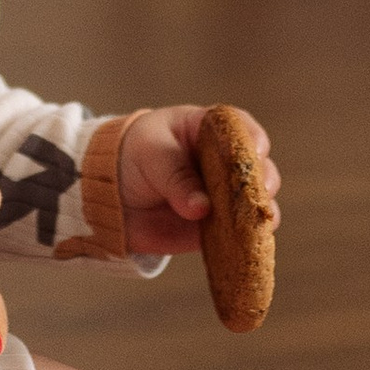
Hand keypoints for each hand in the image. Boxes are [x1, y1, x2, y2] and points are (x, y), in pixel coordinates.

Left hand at [114, 102, 280, 258]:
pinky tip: (251, 243)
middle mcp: (221, 160)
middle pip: (256, 165)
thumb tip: (202, 208)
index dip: (251, 138)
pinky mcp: (215, 225)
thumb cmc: (129, 158)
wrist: (106, 197)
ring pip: (255, 200)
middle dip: (263, 177)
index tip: (255, 152)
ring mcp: (221, 194)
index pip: (239, 127)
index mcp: (206, 129)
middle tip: (259, 191)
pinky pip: (240, 231)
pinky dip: (248, 238)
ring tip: (257, 220)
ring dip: (261, 209)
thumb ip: (175, 177)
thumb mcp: (149, 155)